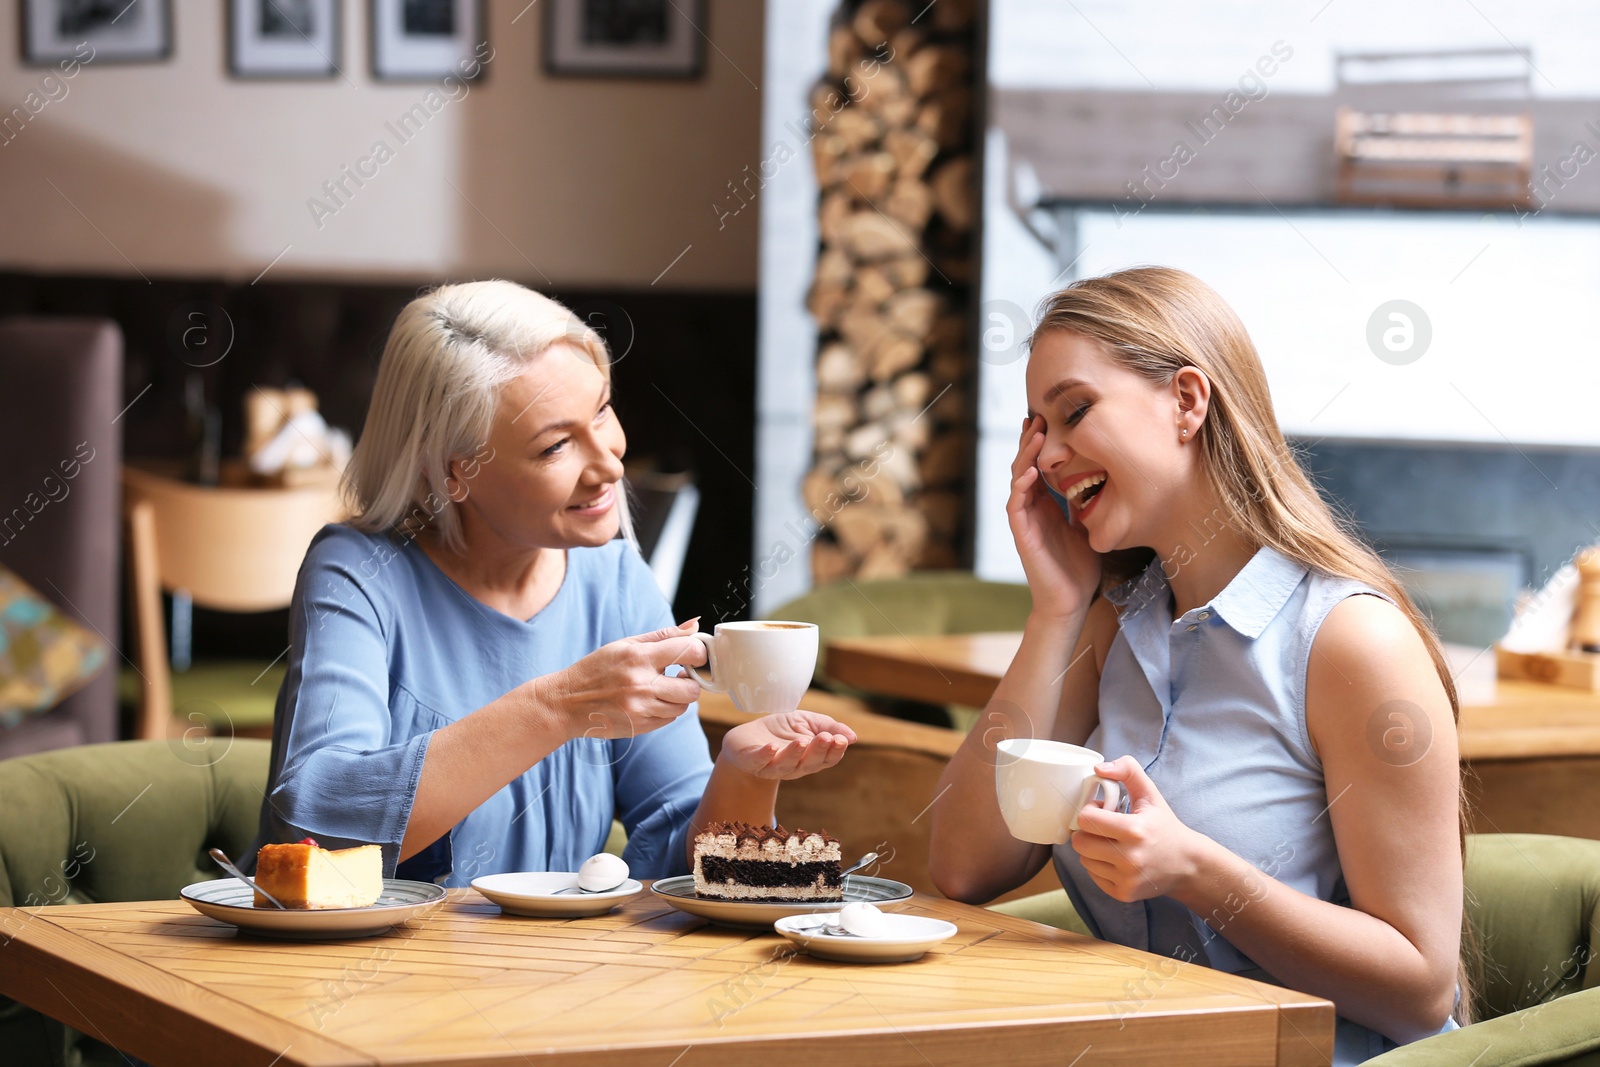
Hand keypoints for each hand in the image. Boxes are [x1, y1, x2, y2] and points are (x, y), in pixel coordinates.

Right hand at [536, 619, 707, 741]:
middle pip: (692, 688)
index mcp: (638, 657)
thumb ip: (663, 635)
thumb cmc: (597, 669)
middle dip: (690, 681)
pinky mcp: (639, 727)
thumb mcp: (626, 644)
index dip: (698, 652)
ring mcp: (640, 709)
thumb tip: (695, 625)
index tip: (692, 655)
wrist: (567, 702)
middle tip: (679, 675)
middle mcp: (641, 684)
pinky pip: (669, 719)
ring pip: (683, 706)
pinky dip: (666, 710)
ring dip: (678, 697)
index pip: (689, 651)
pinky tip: (651, 700)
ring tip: (662, 687)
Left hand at [718, 711, 856, 779]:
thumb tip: (852, 737)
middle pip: (809, 763)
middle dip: (818, 751)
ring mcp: (772, 766)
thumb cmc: (781, 731)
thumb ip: (829, 727)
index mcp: (810, 758)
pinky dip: (765, 755)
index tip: (842, 740)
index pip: (827, 758)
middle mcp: (794, 766)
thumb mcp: (807, 723)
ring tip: (801, 742)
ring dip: (794, 754)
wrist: (747, 737)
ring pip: (786, 765)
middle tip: (826, 738)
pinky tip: (771, 747)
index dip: (835, 751)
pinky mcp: (752, 761)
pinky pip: (759, 761)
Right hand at [1008, 415, 1100, 619]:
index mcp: (1046, 505)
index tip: (1047, 420)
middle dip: (1030, 441)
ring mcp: (1025, 520)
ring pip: (1017, 480)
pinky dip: (1021, 487)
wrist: (1070, 601)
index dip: (1040, 444)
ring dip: (1024, 457)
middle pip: (1025, 466)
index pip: (1039, 466)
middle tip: (1038, 416)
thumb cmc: (1079, 567)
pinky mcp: (1022, 534)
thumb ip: (1085, 503)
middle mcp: (1032, 508)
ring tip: (1034, 435)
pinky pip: (1016, 505)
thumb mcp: (1087, 525)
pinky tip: (1029, 472)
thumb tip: (1102, 477)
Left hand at [1070, 756, 1209, 902]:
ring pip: (1084, 859)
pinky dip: (1099, 866)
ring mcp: (1126, 879)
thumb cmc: (1164, 827)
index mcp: (1135, 830)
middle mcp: (1130, 858)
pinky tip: (1116, 859)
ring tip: (1112, 843)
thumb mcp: (1150, 794)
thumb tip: (1098, 768)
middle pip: (1080, 842)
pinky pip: (1092, 876)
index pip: (1085, 819)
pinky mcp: (1123, 894)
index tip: (1104, 811)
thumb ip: (1128, 771)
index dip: (1090, 811)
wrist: (1187, 865)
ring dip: (1092, 849)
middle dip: (1087, 831)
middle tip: (1104, 827)